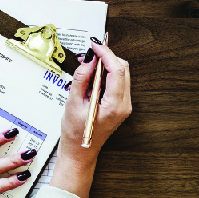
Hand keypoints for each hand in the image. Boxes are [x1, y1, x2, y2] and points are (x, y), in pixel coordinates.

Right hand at [48, 42, 131, 197]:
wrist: (80, 152)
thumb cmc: (75, 133)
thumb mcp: (73, 103)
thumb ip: (81, 79)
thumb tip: (89, 59)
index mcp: (114, 106)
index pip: (117, 70)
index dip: (106, 54)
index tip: (95, 45)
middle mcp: (124, 105)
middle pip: (123, 69)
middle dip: (107, 57)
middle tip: (90, 54)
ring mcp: (124, 105)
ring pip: (122, 74)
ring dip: (107, 65)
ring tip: (88, 66)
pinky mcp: (121, 105)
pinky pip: (118, 82)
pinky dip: (107, 74)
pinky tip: (93, 76)